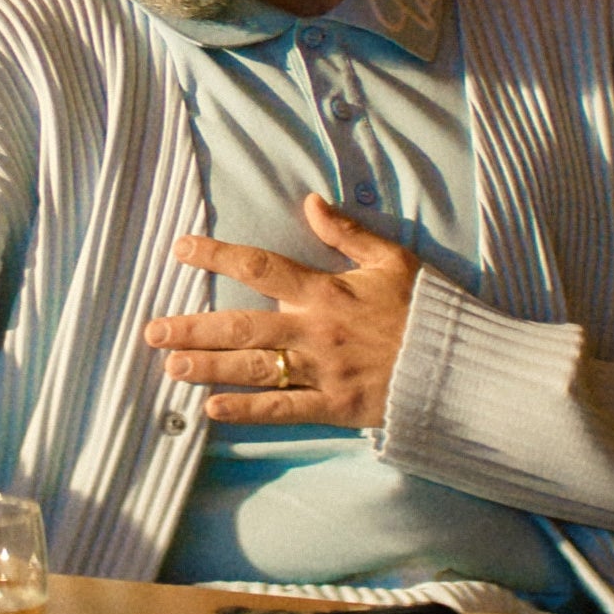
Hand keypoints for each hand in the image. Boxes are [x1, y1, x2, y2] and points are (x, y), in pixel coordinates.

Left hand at [144, 194, 422, 428]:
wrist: (461, 366)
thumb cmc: (426, 309)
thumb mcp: (392, 260)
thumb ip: (347, 233)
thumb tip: (310, 202)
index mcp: (326, 291)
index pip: (260, 266)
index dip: (217, 256)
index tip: (180, 249)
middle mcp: (315, 330)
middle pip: (241, 326)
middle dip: (193, 328)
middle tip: (152, 331)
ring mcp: (322, 371)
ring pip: (252, 368)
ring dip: (207, 367)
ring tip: (169, 366)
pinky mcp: (334, 406)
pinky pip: (282, 410)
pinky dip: (246, 410)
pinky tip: (211, 411)